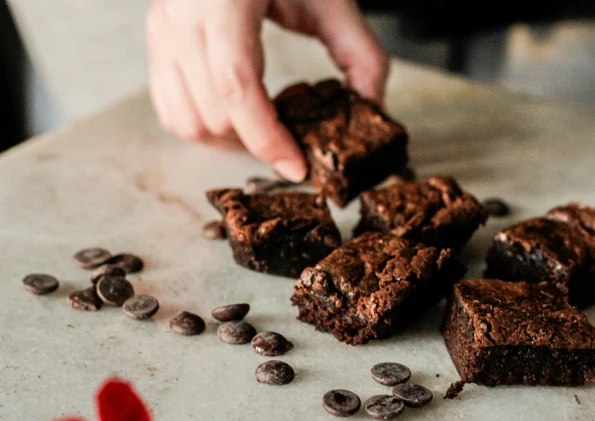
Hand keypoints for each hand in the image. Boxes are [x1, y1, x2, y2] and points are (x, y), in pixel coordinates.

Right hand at [146, 0, 389, 180]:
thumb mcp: (331, 1)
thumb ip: (361, 56)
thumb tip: (374, 112)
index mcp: (224, 0)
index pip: (236, 85)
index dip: (267, 137)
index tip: (296, 166)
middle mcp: (182, 15)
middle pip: (212, 114)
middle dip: (256, 141)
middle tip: (292, 136)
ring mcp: (162, 30)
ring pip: (187, 122)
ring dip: (230, 140)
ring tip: (264, 124)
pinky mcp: (156, 43)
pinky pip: (171, 112)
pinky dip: (205, 128)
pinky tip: (237, 114)